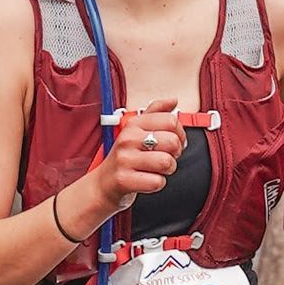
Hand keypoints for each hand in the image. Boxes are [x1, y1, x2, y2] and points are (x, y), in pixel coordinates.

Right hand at [75, 102, 183, 229]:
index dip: (180, 133)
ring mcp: (125, 159)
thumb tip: (173, 100)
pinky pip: (157, 182)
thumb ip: (156, 113)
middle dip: (175, 153)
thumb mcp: (137, 130)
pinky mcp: (124, 179)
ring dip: (167, 170)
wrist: (103, 183)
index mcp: (134, 124)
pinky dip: (157, 184)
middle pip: (172, 142)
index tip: (173, 141)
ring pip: (166, 162)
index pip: (171, 120)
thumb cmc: (126, 156)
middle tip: (165, 156)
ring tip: (156, 169)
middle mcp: (128, 139)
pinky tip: (147, 179)